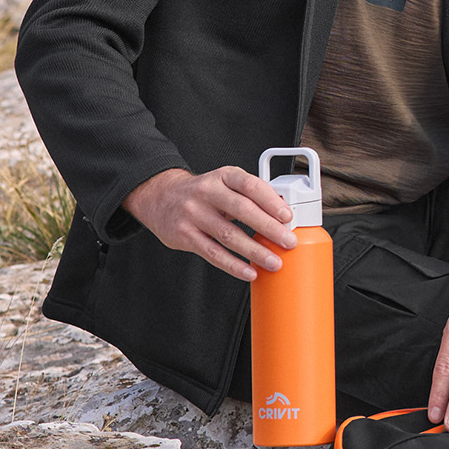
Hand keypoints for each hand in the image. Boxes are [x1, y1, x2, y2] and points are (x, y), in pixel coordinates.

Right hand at [126, 166, 296, 282]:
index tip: (288, 216)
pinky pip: (212, 253)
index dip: (271, 201)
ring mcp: (193, 213)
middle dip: (269, 228)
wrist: (160, 197)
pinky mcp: (184, 234)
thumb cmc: (202, 192)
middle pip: (242, 210)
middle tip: (288, 242)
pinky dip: (233, 265)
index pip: (251, 186)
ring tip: (274, 262)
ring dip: (255, 251)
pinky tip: (249, 272)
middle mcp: (207, 192)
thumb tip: (282, 213)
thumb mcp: (224, 182)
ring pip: (228, 235)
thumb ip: (250, 194)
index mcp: (223, 176)